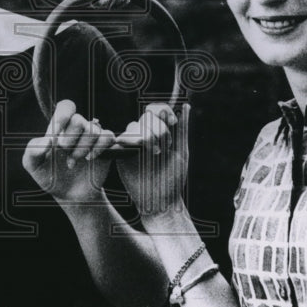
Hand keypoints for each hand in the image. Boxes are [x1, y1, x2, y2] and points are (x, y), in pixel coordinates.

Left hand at [22, 99, 116, 204]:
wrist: (68, 195)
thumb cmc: (49, 176)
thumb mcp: (33, 165)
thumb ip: (32, 150)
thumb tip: (47, 140)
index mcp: (60, 127)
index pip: (66, 107)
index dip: (62, 117)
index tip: (54, 137)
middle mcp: (77, 129)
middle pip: (78, 119)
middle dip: (69, 140)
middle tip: (63, 154)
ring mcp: (92, 137)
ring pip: (93, 130)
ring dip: (81, 149)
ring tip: (73, 162)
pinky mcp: (106, 147)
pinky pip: (108, 137)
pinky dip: (98, 149)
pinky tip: (90, 159)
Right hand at [115, 102, 189, 218]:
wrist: (162, 201)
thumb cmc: (173, 178)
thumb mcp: (180, 151)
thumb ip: (181, 129)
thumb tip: (185, 105)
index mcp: (159, 132)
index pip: (157, 110)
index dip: (163, 111)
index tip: (173, 122)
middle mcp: (144, 135)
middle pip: (147, 117)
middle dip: (159, 130)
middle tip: (164, 148)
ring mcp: (132, 144)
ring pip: (134, 127)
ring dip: (148, 137)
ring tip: (155, 154)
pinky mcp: (121, 154)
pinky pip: (122, 139)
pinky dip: (130, 139)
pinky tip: (135, 147)